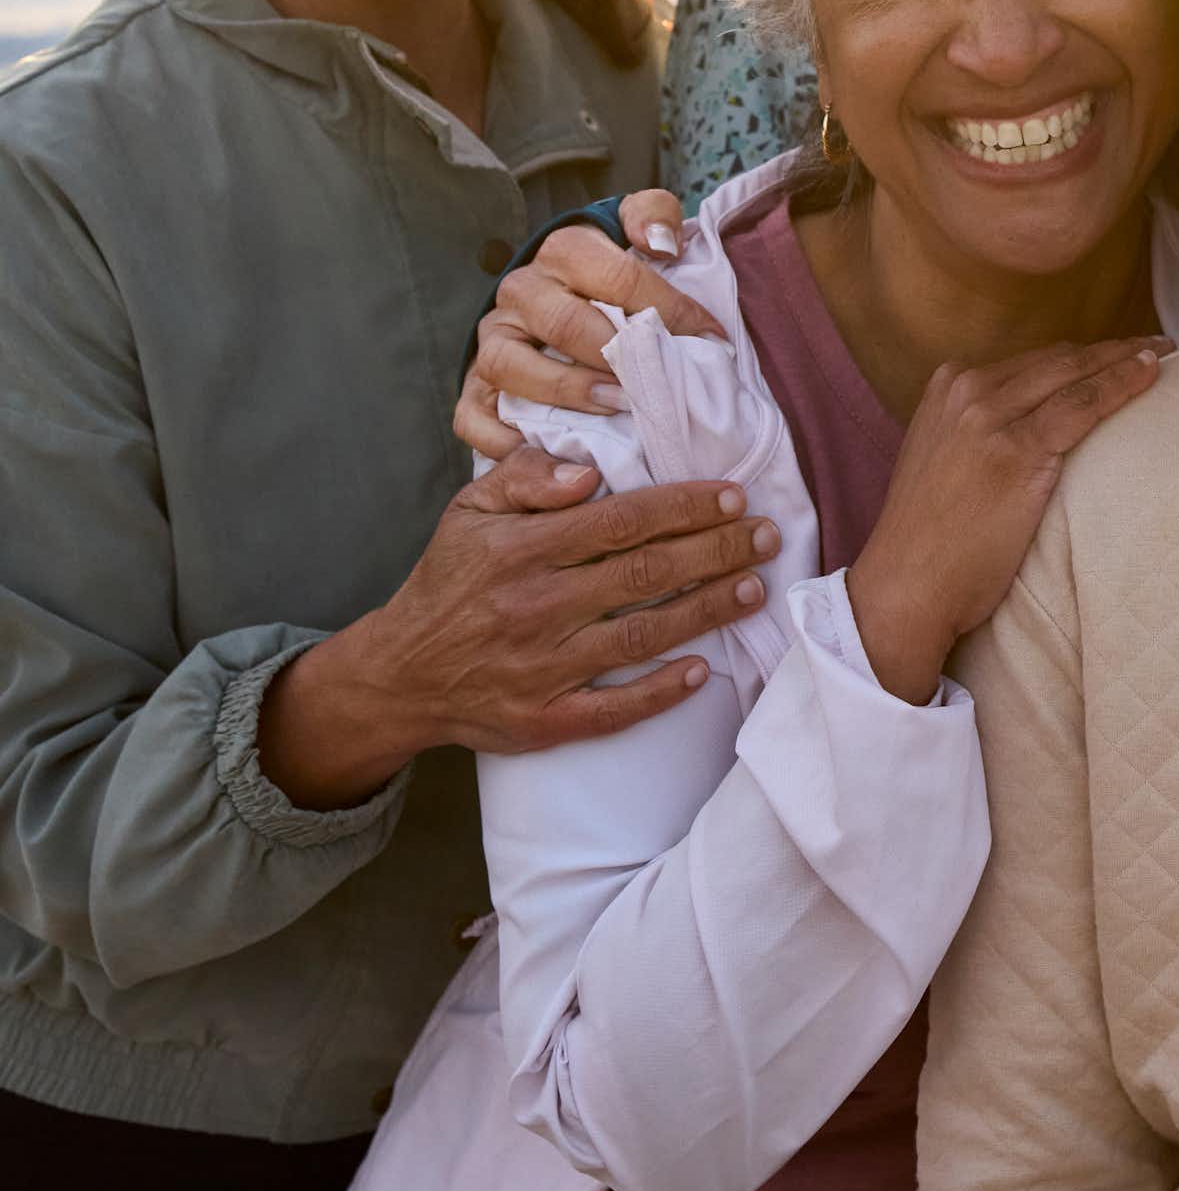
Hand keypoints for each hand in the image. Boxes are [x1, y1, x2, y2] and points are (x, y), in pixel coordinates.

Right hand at [259, 445, 784, 804]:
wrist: (399, 673)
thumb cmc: (451, 579)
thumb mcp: (470, 510)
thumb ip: (527, 476)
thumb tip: (589, 470)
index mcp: (521, 550)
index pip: (620, 520)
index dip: (684, 507)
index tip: (733, 496)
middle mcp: (535, 607)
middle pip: (645, 574)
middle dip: (716, 551)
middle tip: (766, 535)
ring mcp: (541, 668)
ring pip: (641, 635)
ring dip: (708, 611)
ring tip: (757, 588)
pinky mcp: (543, 720)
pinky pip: (611, 709)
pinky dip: (660, 693)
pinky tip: (703, 673)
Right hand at [458, 191, 720, 455]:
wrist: (554, 287)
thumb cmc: (608, 267)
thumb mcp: (633, 224)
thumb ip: (653, 216)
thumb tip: (662, 243)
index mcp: (565, 251)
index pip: (621, 278)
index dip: (671, 310)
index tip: (712, 340)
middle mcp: (522, 291)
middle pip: (564, 323)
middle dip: (614, 355)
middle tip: (656, 381)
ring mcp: (494, 338)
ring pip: (508, 365)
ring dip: (565, 390)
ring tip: (615, 406)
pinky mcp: (475, 384)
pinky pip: (472, 414)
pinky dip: (502, 437)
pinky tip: (546, 450)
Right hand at [847, 340, 1170, 702]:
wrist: (905, 586)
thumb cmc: (930, 540)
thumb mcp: (942, 461)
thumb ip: (976, 431)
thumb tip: (1028, 427)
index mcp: (948, 388)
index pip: (1032, 360)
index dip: (1081, 355)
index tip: (1116, 351)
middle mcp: (967, 391)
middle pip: (1057, 359)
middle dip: (1110, 349)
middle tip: (1154, 343)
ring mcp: (990, 418)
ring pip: (1075, 374)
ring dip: (1125, 358)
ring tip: (1162, 353)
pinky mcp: (1017, 451)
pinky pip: (1084, 405)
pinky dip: (1123, 383)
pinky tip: (1150, 373)